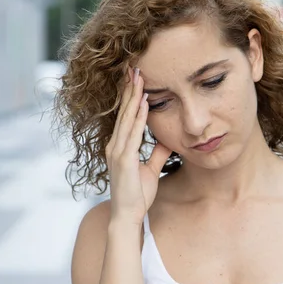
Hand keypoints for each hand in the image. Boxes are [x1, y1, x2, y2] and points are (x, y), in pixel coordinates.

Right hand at [105, 67, 171, 225]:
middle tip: (134, 68)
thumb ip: (157, 153)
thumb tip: (167, 139)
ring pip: (127, 119)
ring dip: (134, 97)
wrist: (127, 215)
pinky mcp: (123, 160)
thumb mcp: (150, 169)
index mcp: (119, 147)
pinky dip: (138, 118)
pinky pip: (132, 134)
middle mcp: (115, 146)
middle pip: (123, 112)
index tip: (136, 80)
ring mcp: (117, 152)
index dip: (130, 97)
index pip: (125, 117)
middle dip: (129, 90)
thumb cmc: (137, 194)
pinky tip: (145, 103)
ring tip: (139, 78)